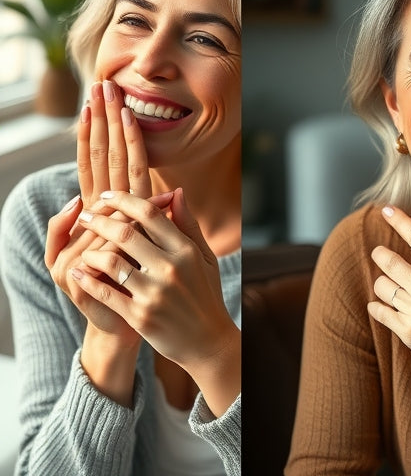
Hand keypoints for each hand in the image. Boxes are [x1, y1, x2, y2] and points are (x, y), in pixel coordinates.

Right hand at [46, 79, 152, 328]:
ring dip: (96, 149)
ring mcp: (83, 238)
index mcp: (110, 212)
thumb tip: (172, 189)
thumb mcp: (153, 246)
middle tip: (102, 87)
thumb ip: (158, 218)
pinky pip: (86, 238)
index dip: (107, 131)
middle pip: (100, 162)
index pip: (107, 162)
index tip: (109, 98)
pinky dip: (85, 217)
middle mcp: (93, 219)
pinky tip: (83, 195)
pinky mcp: (78, 268)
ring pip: (93, 187)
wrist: (122, 325)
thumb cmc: (135, 281)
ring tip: (99, 113)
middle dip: (102, 124)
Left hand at [69, 189, 234, 369]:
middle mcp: (171, 270)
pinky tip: (79, 272)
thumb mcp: (204, 257)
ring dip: (90, 252)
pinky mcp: (140, 316)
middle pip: (125, 234)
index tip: (107, 196)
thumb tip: (176, 192)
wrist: (208, 342)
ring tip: (83, 248)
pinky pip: (105, 292)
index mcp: (186, 251)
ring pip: (110, 262)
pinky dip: (88, 280)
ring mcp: (154, 294)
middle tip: (86, 216)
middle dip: (99, 220)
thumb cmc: (205, 294)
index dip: (124, 200)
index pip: (150, 215)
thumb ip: (188, 225)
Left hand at [367, 205, 410, 392]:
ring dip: (383, 281)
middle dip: (381, 253)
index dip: (399, 219)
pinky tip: (384, 305)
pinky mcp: (407, 333)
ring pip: (382, 285)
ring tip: (393, 285)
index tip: (386, 209)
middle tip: (382, 253)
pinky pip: (379, 311)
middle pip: (389, 260)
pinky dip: (377, 305)